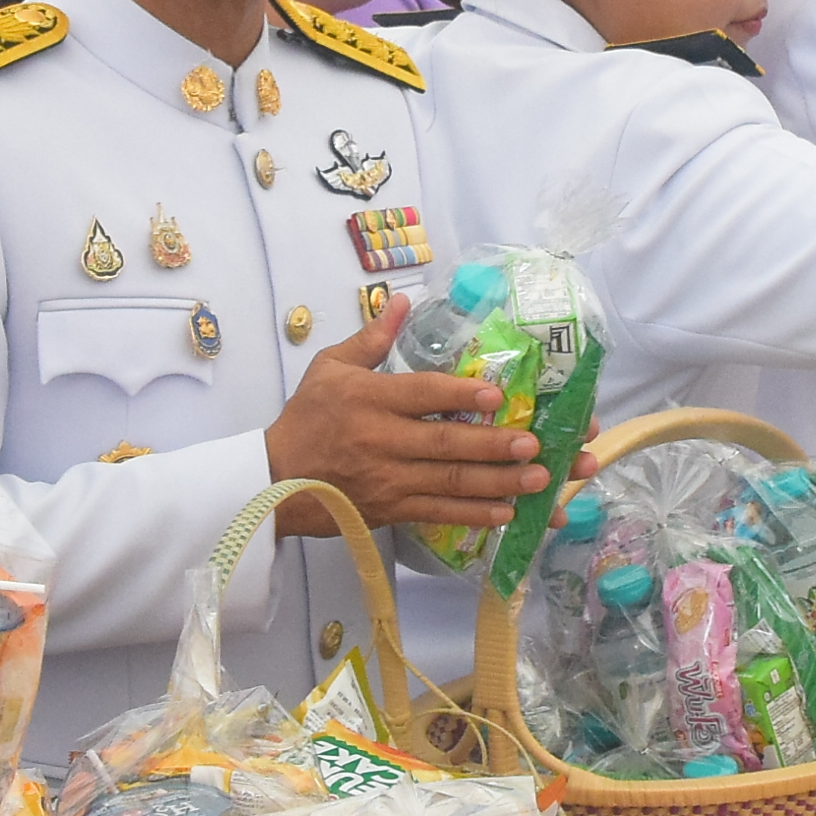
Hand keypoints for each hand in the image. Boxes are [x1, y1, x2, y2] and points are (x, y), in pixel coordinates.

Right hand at [262, 292, 540, 531]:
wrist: (276, 480)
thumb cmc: (306, 419)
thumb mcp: (329, 368)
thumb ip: (372, 338)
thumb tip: (403, 301)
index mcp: (369, 399)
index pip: (421, 395)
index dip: (459, 396)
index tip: (496, 395)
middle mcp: (381, 440)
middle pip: (445, 445)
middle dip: (494, 445)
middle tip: (535, 442)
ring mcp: (388, 480)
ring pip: (450, 483)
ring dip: (499, 483)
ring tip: (539, 479)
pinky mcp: (391, 510)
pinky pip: (439, 513)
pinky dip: (474, 515)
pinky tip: (508, 514)